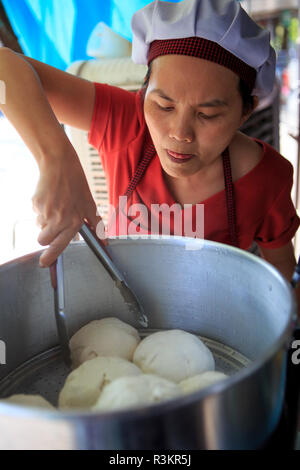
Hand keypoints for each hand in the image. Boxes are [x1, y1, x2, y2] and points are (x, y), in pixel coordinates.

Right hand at [32, 150, 102, 266]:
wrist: (60, 165)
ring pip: (39, 226)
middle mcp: (58, 219)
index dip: (50, 257)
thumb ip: (96, 225)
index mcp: (72, 222)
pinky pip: (35, 213)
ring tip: (56, 206)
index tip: (44, 264)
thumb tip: (104, 241)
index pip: (58, 246)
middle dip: (45, 237)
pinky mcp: (35, 204)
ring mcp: (45, 212)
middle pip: (43, 240)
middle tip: (53, 226)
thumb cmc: (77, 185)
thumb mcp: (90, 205)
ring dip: (44, 222)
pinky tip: (50, 198)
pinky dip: (41, 209)